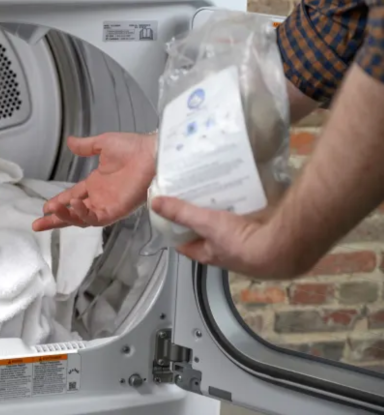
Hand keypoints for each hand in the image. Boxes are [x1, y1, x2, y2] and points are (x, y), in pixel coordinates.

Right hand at [32, 132, 155, 230]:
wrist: (152, 153)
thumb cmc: (133, 148)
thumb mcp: (103, 144)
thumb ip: (85, 147)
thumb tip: (70, 142)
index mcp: (96, 185)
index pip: (71, 197)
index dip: (58, 203)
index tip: (44, 208)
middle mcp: (100, 198)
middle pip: (72, 214)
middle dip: (55, 220)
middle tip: (37, 224)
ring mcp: (107, 206)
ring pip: (81, 219)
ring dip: (66, 217)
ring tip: (53, 213)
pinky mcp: (116, 210)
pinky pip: (96, 218)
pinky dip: (83, 214)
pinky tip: (74, 205)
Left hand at [150, 196, 301, 279]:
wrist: (282, 246)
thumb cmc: (240, 242)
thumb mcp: (206, 224)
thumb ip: (181, 213)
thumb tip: (155, 204)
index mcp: (209, 254)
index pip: (185, 244)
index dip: (174, 230)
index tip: (167, 213)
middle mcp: (227, 250)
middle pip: (208, 230)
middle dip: (201, 213)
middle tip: (193, 191)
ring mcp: (247, 240)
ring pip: (230, 220)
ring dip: (224, 205)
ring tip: (216, 184)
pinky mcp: (263, 228)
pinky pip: (250, 211)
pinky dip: (245, 200)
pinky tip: (242, 184)